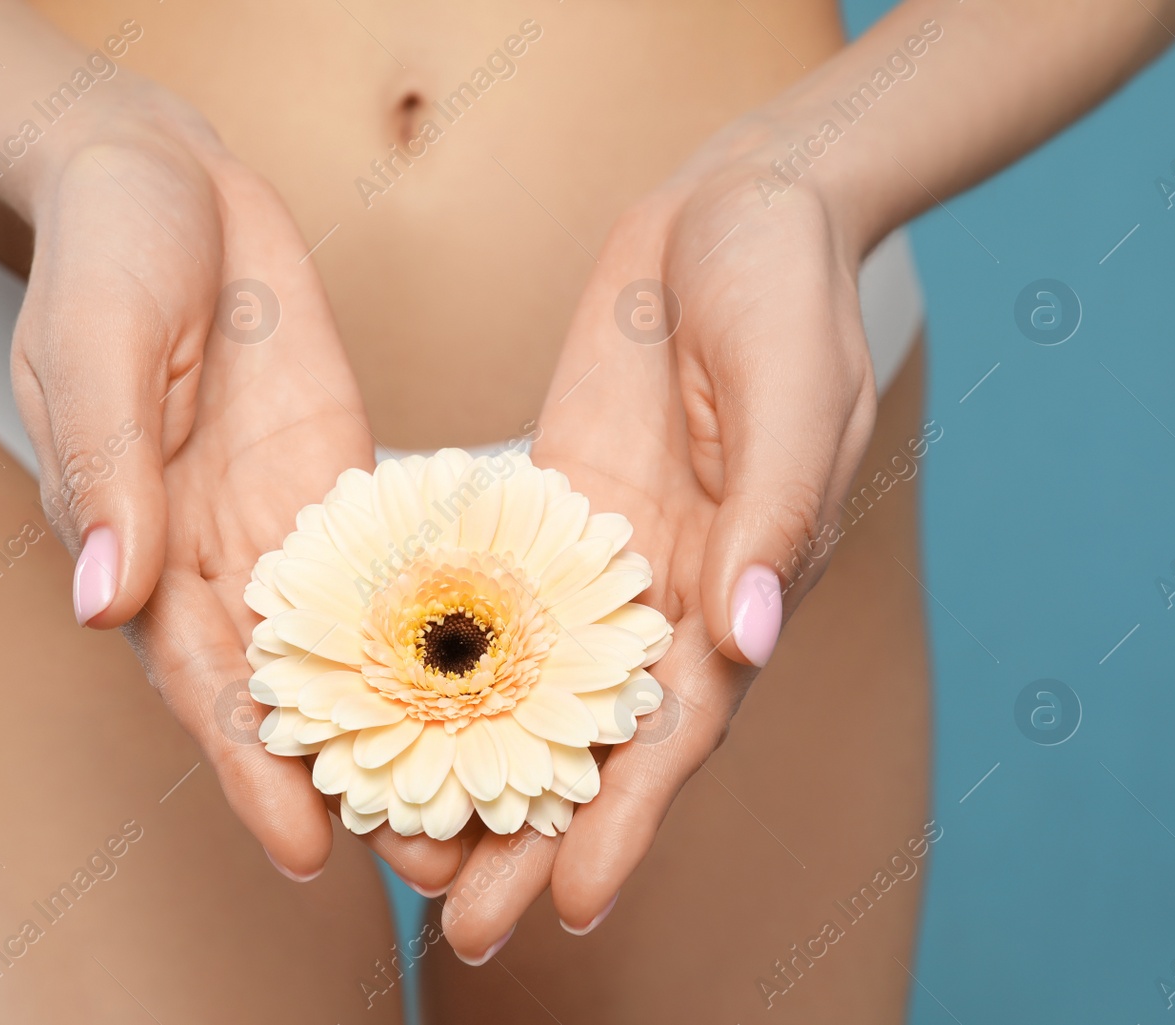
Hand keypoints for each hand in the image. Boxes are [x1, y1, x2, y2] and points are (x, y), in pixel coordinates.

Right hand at [10, 86, 462, 888]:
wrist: (163, 178)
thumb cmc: (104, 256)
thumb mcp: (93, 352)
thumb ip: (106, 473)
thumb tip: (110, 605)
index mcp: (144, 549)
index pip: (201, 683)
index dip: (248, 770)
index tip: (302, 853)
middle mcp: (225, 561)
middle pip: (298, 692)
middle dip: (360, 778)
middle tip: (439, 861)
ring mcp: (295, 526)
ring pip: (364, 646)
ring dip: (424, 722)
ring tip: (499, 797)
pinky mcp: (352, 481)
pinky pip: (406, 561)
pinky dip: (452, 621)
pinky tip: (517, 671)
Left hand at [436, 137, 879, 956]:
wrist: (735, 208)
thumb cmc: (787, 291)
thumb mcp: (798, 390)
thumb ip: (769, 516)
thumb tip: (739, 646)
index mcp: (738, 588)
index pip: (678, 730)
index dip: (630, 820)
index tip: (577, 906)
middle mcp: (663, 595)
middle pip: (591, 737)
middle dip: (534, 835)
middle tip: (464, 930)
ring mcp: (596, 557)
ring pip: (527, 684)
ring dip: (473, 768)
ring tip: (402, 854)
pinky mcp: (543, 506)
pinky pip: (482, 590)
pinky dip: (437, 656)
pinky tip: (376, 710)